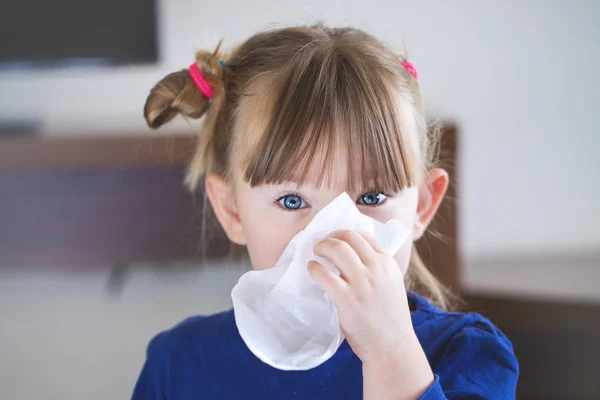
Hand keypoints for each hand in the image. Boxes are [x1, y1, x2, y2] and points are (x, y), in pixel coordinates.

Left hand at [308, 230, 433, 398]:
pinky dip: (314, 268)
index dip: (346, 234)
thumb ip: (377, 270)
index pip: (364, 236)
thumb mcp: (391, 285)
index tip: (336, 239)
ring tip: (316, 253)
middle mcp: (376, 268)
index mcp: (388, 263)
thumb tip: (352, 256)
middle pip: (349, 237)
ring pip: (337, 249)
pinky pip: (324, 274)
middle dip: (331, 237)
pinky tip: (311, 269)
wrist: (392, 346)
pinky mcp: (346, 299)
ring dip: (322, 246)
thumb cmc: (389, 318)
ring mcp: (361, 283)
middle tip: (322, 245)